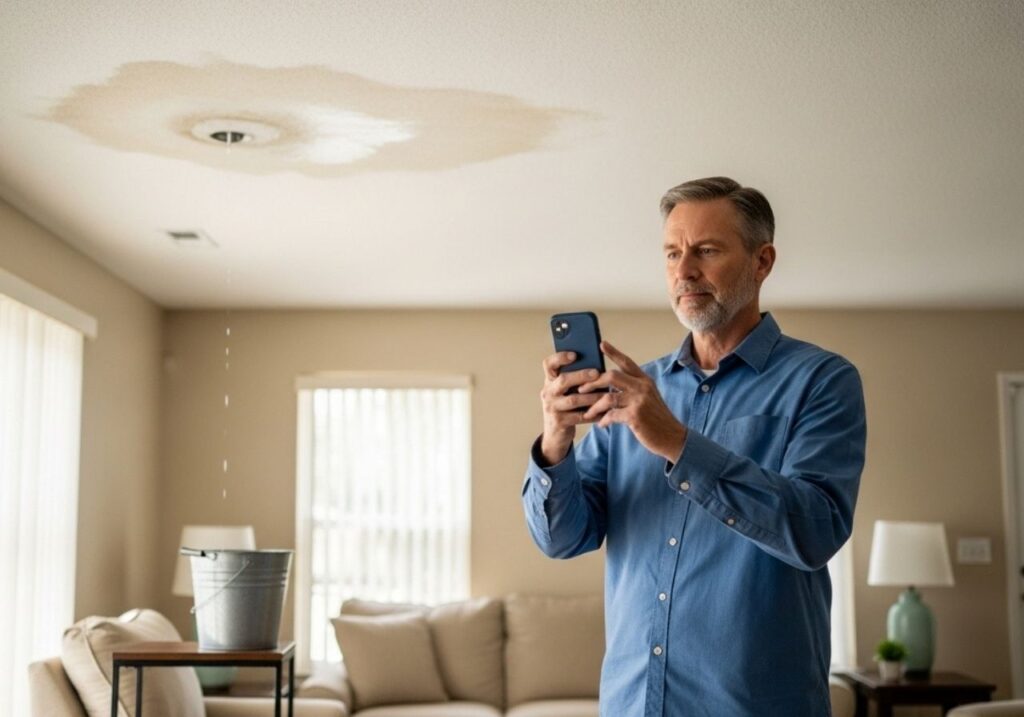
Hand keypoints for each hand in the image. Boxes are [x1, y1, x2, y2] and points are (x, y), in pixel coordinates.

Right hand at [539, 351, 606, 464]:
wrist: (555, 435)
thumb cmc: (565, 407)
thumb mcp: (564, 392)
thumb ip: (574, 380)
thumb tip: (597, 367)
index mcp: (550, 381)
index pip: (548, 364)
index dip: (560, 357)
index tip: (574, 354)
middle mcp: (548, 392)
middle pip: (563, 380)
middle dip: (581, 375)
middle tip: (597, 372)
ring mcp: (552, 407)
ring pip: (574, 399)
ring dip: (592, 396)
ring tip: (607, 394)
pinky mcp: (559, 422)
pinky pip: (579, 417)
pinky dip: (594, 414)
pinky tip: (605, 411)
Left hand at [579, 341, 687, 462]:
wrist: (672, 436)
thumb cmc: (657, 418)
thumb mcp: (648, 397)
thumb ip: (633, 389)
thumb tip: (610, 386)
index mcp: (645, 380)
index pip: (627, 362)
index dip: (613, 352)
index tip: (601, 344)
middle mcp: (642, 387)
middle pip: (612, 376)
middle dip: (593, 382)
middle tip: (581, 389)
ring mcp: (639, 401)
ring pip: (608, 397)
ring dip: (594, 406)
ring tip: (588, 413)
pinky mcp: (635, 416)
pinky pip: (611, 415)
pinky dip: (603, 420)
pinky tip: (601, 424)